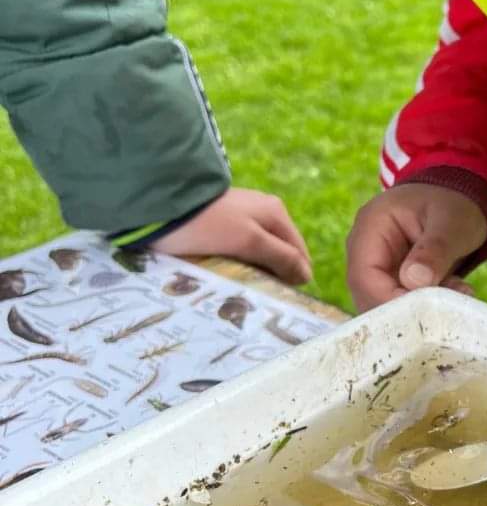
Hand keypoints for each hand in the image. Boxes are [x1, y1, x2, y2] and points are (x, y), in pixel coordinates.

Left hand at [150, 187, 311, 284]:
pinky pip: (239, 248)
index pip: (299, 253)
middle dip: (274, 274)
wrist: (159, 205)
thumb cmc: (207, 225)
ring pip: (259, 252)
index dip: (295, 277)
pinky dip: (237, 262)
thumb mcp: (249, 241)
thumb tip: (308, 276)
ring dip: (254, 270)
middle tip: (258, 296)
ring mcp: (242, 215)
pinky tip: (226, 273)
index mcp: (276, 213)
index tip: (281, 300)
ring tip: (240, 288)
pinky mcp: (221, 222)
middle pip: (279, 253)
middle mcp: (264, 211)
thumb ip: (281, 257)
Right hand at [347, 184, 486, 310]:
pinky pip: (399, 304)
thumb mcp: (452, 222)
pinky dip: (426, 306)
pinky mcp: (389, 281)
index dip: (388, 300)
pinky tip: (454, 291)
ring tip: (458, 291)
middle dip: (408, 309)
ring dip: (421, 309)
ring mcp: (374, 267)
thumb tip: (414, 280)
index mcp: (371, 226)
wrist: (458, 200)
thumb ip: (435, 249)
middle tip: (450, 304)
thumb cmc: (453, 204)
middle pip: (369, 296)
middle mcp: (364, 249)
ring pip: (384, 305)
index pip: (364, 276)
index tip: (424, 313)